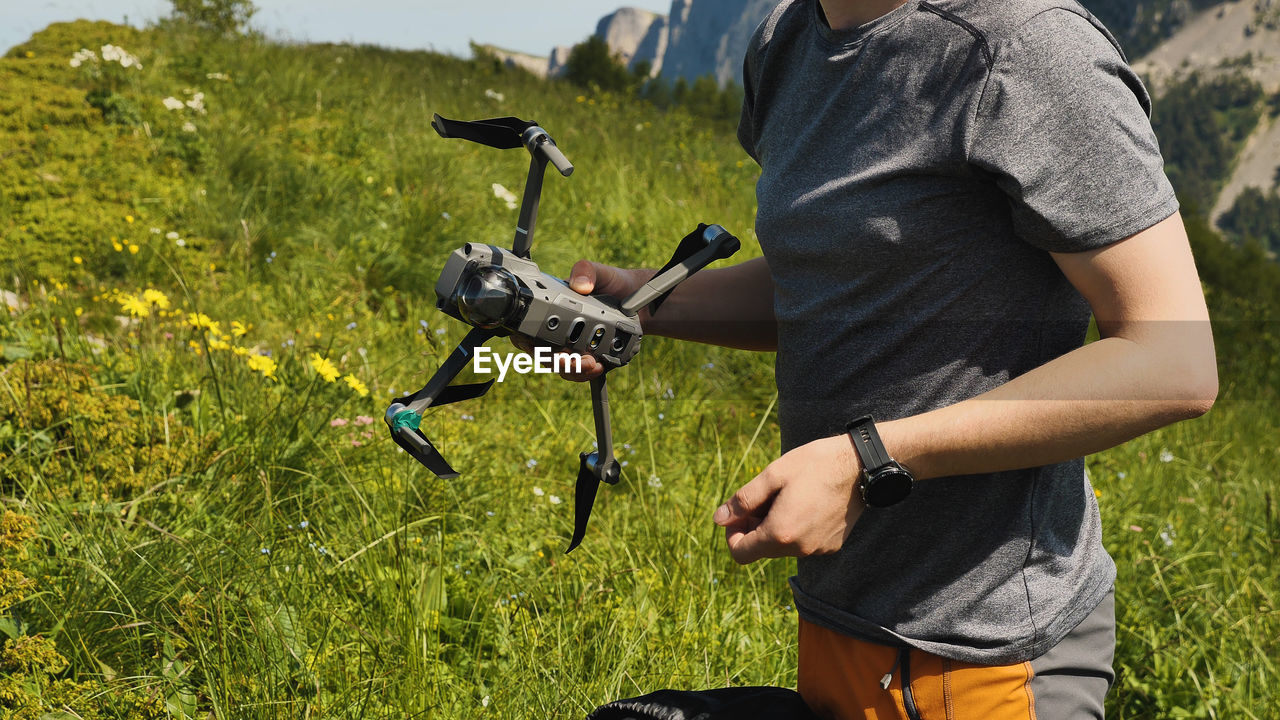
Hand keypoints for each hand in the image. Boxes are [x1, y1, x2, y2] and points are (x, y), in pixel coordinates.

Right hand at [510, 260, 651, 381]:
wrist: (639, 299)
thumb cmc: (613, 283)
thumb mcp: (600, 272)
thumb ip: (587, 271)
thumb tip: (580, 285)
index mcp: (553, 310)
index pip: (529, 329)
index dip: (525, 340)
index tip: (534, 345)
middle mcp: (560, 332)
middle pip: (544, 355)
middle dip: (554, 361)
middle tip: (567, 358)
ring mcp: (575, 348)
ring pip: (564, 369)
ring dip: (574, 369)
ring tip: (590, 362)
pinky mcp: (593, 359)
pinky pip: (584, 374)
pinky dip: (589, 374)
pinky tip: (600, 365)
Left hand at [713, 435, 864, 563]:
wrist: (861, 465)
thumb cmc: (815, 464)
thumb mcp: (773, 475)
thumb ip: (743, 500)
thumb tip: (719, 519)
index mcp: (781, 533)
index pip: (740, 553)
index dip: (732, 534)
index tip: (739, 512)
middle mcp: (799, 549)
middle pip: (761, 549)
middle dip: (754, 526)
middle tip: (765, 496)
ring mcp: (818, 549)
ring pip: (782, 546)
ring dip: (776, 526)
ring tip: (788, 496)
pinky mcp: (832, 545)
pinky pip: (803, 543)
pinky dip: (796, 527)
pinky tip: (807, 502)